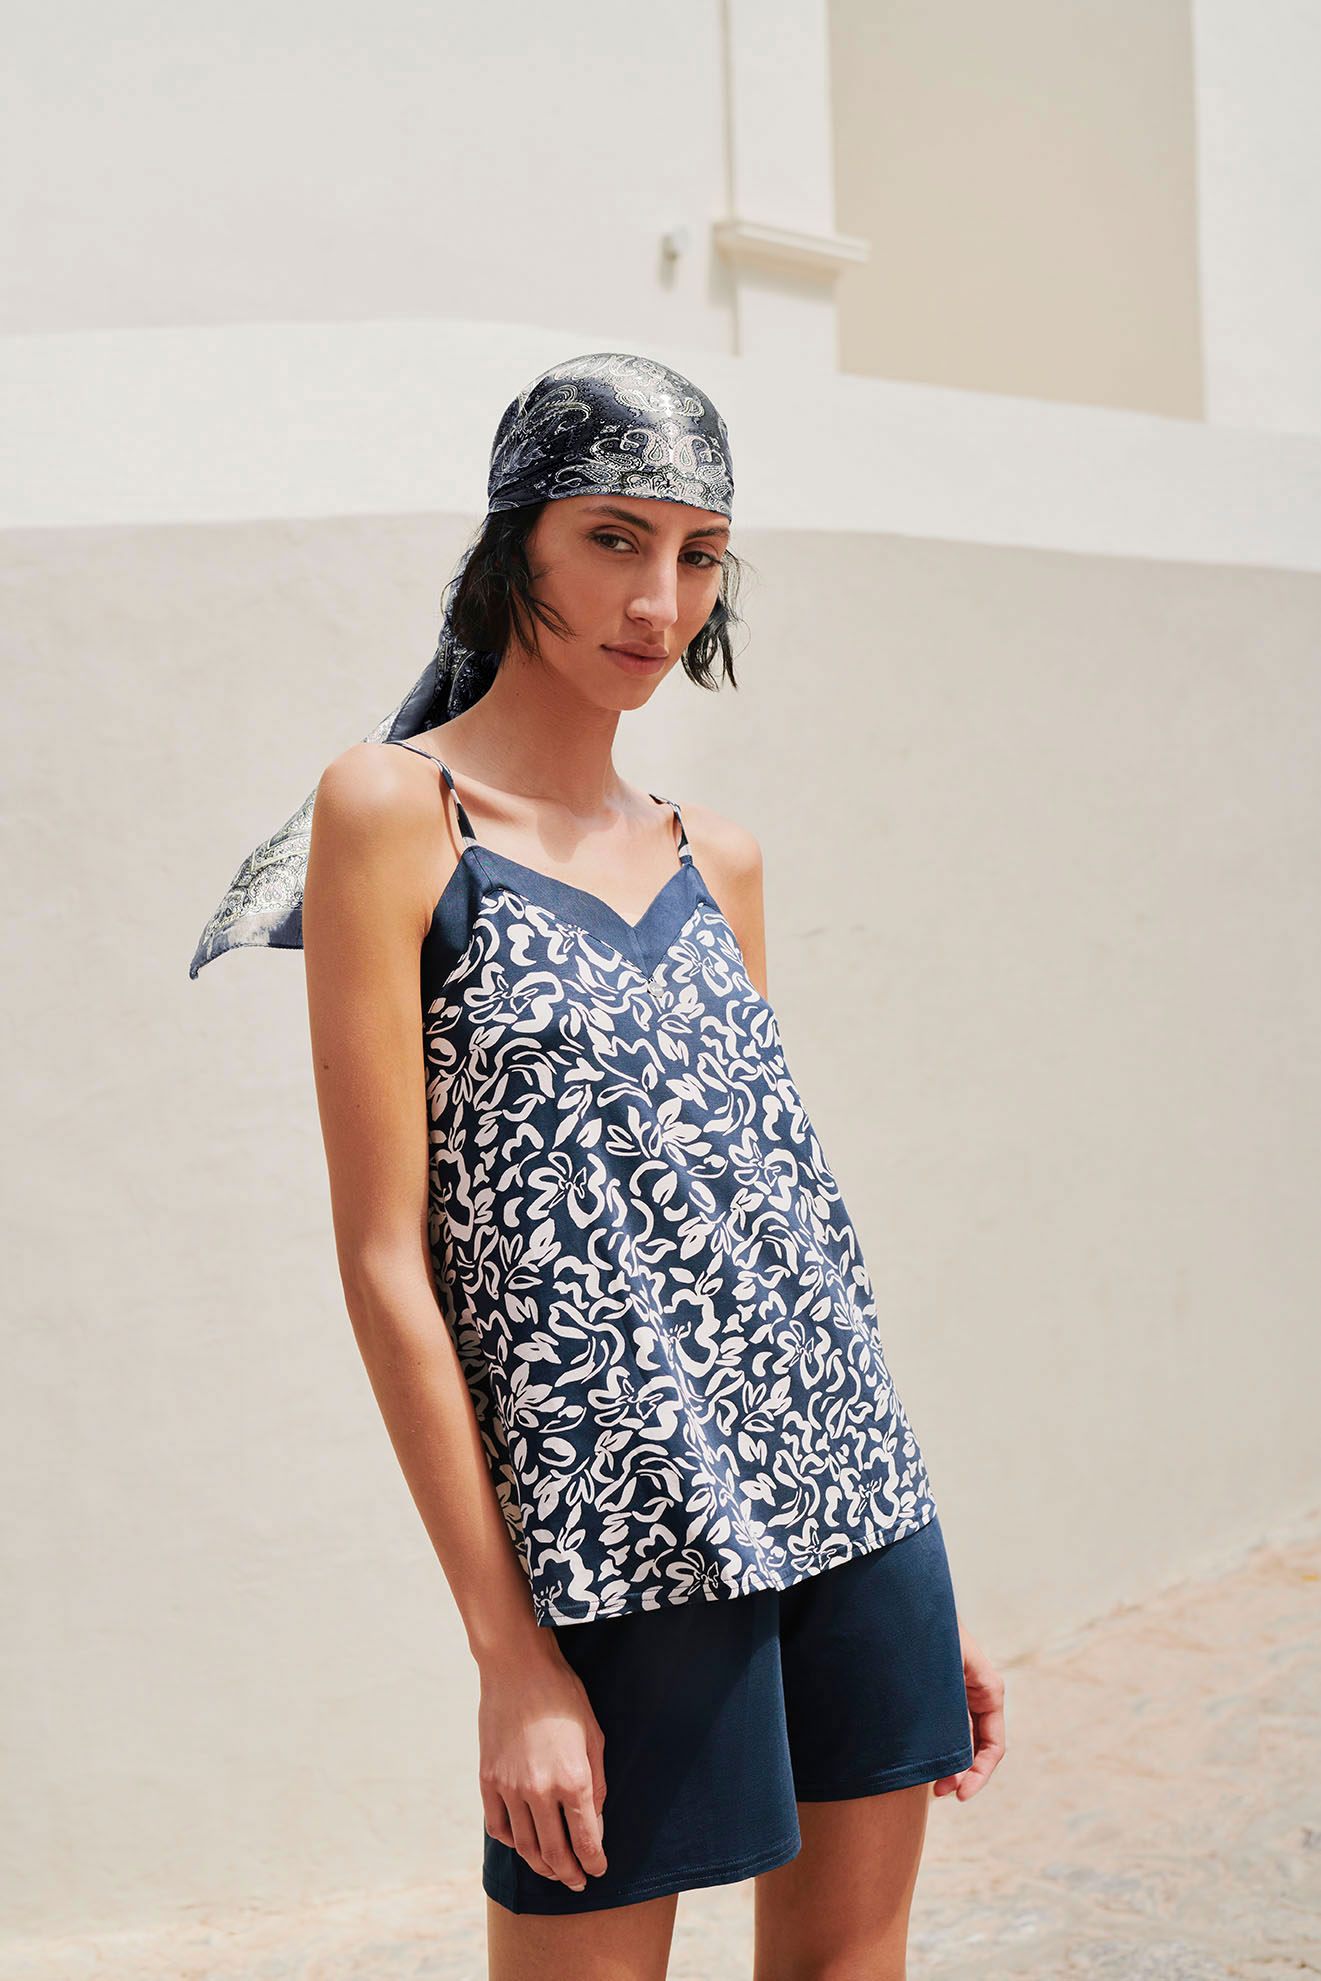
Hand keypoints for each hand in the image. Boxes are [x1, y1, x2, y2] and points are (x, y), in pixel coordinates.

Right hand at [477, 1642, 608, 1889]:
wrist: (517, 1667)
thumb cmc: (563, 1696)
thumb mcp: (594, 1735)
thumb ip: (597, 1782)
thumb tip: (596, 1820)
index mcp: (573, 1779)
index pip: (586, 1840)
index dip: (594, 1862)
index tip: (598, 1871)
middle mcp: (540, 1791)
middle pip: (555, 1853)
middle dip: (569, 1874)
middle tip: (577, 1882)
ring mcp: (510, 1788)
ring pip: (525, 1846)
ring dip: (541, 1866)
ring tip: (552, 1871)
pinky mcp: (488, 1780)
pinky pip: (498, 1827)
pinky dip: (511, 1842)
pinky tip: (523, 1842)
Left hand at [931, 1622, 1004, 1800]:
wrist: (911, 1599)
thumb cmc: (931, 1631)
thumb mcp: (946, 1672)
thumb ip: (951, 1712)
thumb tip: (952, 1759)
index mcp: (989, 1690)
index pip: (993, 1746)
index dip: (980, 1774)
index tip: (960, 1794)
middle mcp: (978, 1694)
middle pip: (976, 1747)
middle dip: (961, 1774)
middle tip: (938, 1793)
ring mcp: (960, 1693)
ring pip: (960, 1739)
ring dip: (948, 1762)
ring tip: (929, 1784)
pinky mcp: (942, 1692)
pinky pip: (945, 1725)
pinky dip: (938, 1745)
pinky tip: (921, 1759)